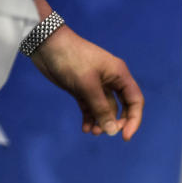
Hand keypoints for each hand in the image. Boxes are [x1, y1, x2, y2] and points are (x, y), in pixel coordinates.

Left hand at [29, 0, 143, 139]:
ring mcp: (96, 85)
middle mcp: (111, 80)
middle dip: (116, 122)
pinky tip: (85, 128)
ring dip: (101, 122)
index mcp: (119, 74)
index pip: (135, 101)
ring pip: (105, 109)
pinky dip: (89, 118)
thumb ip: (101, 108)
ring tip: (92, 131)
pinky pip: (90, 108)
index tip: (125, 137)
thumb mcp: (87, 85)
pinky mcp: (82, 90)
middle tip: (106, 132)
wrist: (46, 45)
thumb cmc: (70, 58)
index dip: (134, 120)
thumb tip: (111, 131)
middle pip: (123, 107)